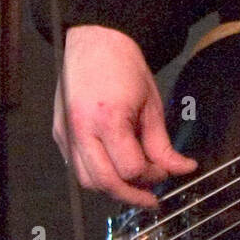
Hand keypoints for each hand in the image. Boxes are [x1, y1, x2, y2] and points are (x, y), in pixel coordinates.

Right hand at [53, 25, 195, 206]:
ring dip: (111, 188)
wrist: (97, 41)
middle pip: (104, 183)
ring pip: (85, 181)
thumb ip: (162, 143)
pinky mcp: (59, 133)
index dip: (152, 176)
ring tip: (134, 185)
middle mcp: (81, 130)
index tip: (166, 171)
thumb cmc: (124, 65)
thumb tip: (180, 168)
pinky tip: (115, 167)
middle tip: (151, 198)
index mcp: (108, 119)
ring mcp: (66, 133)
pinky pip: (76, 166)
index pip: (130, 168)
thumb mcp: (152, 104)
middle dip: (130, 196)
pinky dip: (96, 173)